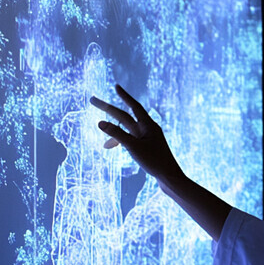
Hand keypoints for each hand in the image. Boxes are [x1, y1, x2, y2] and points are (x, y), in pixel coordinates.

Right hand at [91, 84, 232, 240]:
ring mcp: (148, 138)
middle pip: (125, 116)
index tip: (116, 86)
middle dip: (109, 110)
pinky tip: (113, 149)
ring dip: (114, 133)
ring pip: (127, 130)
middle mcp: (148, 129)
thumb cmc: (154, 162)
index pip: (133, 106)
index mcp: (148, 125)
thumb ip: (117, 134)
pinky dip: (121, 142)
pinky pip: (130, 139)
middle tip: (93, 101)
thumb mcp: (133, 147)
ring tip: (104, 146)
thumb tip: (100, 122)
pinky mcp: (148, 148)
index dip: (124, 96)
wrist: (170, 178)